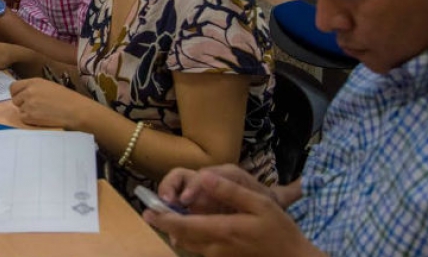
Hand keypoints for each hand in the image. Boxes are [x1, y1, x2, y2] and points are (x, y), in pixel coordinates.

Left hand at [9, 78, 90, 128]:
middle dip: (22, 104)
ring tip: (42, 113)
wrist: (75, 110)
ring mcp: (28, 103)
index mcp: (34, 82)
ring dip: (27, 113)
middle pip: (15, 99)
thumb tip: (23, 95)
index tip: (22, 98)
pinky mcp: (30, 116)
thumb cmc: (67, 99)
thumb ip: (34, 88)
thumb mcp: (48, 86)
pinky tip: (42, 118)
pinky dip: (30, 120)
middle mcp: (29, 91)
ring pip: (19, 110)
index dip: (17, 94)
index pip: (13, 87)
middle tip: (34, 108)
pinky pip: (23, 119)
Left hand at [143, 170, 319, 256]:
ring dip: (177, 232)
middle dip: (166, 225)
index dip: (163, 219)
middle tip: (153, 213)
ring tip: (169, 218)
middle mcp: (216, 247)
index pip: (183, 225)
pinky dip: (190, 239)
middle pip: (181, 237)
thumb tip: (205, 178)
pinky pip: (200, 250)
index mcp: (222, 230)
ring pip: (188, 245)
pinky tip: (193, 228)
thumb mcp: (259, 204)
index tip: (148, 211)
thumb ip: (230, 192)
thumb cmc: (279, 229)